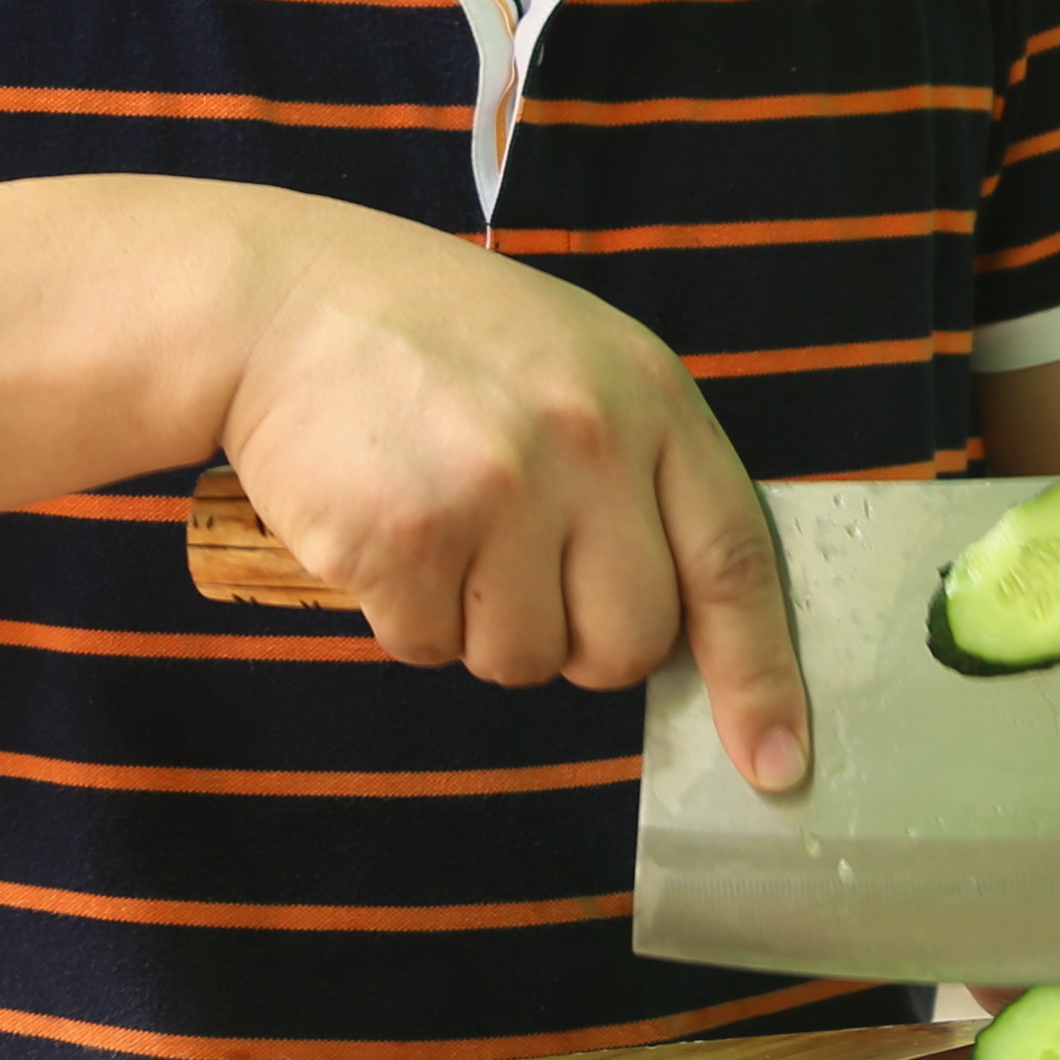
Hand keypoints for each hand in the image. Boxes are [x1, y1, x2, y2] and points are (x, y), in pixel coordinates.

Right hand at [215, 198, 810, 795]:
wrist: (283, 299)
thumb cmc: (436, 340)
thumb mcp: (575, 362)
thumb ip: (641, 470)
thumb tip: (687, 624)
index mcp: (650, 396)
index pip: (735, 561)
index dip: (759, 675)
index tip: (776, 760)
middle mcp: (589, 441)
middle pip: (628, 642)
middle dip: (576, 643)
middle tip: (514, 568)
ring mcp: (500, 489)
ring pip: (523, 661)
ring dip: (475, 624)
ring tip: (439, 521)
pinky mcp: (409, 535)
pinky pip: (427, 648)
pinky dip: (400, 613)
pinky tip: (381, 524)